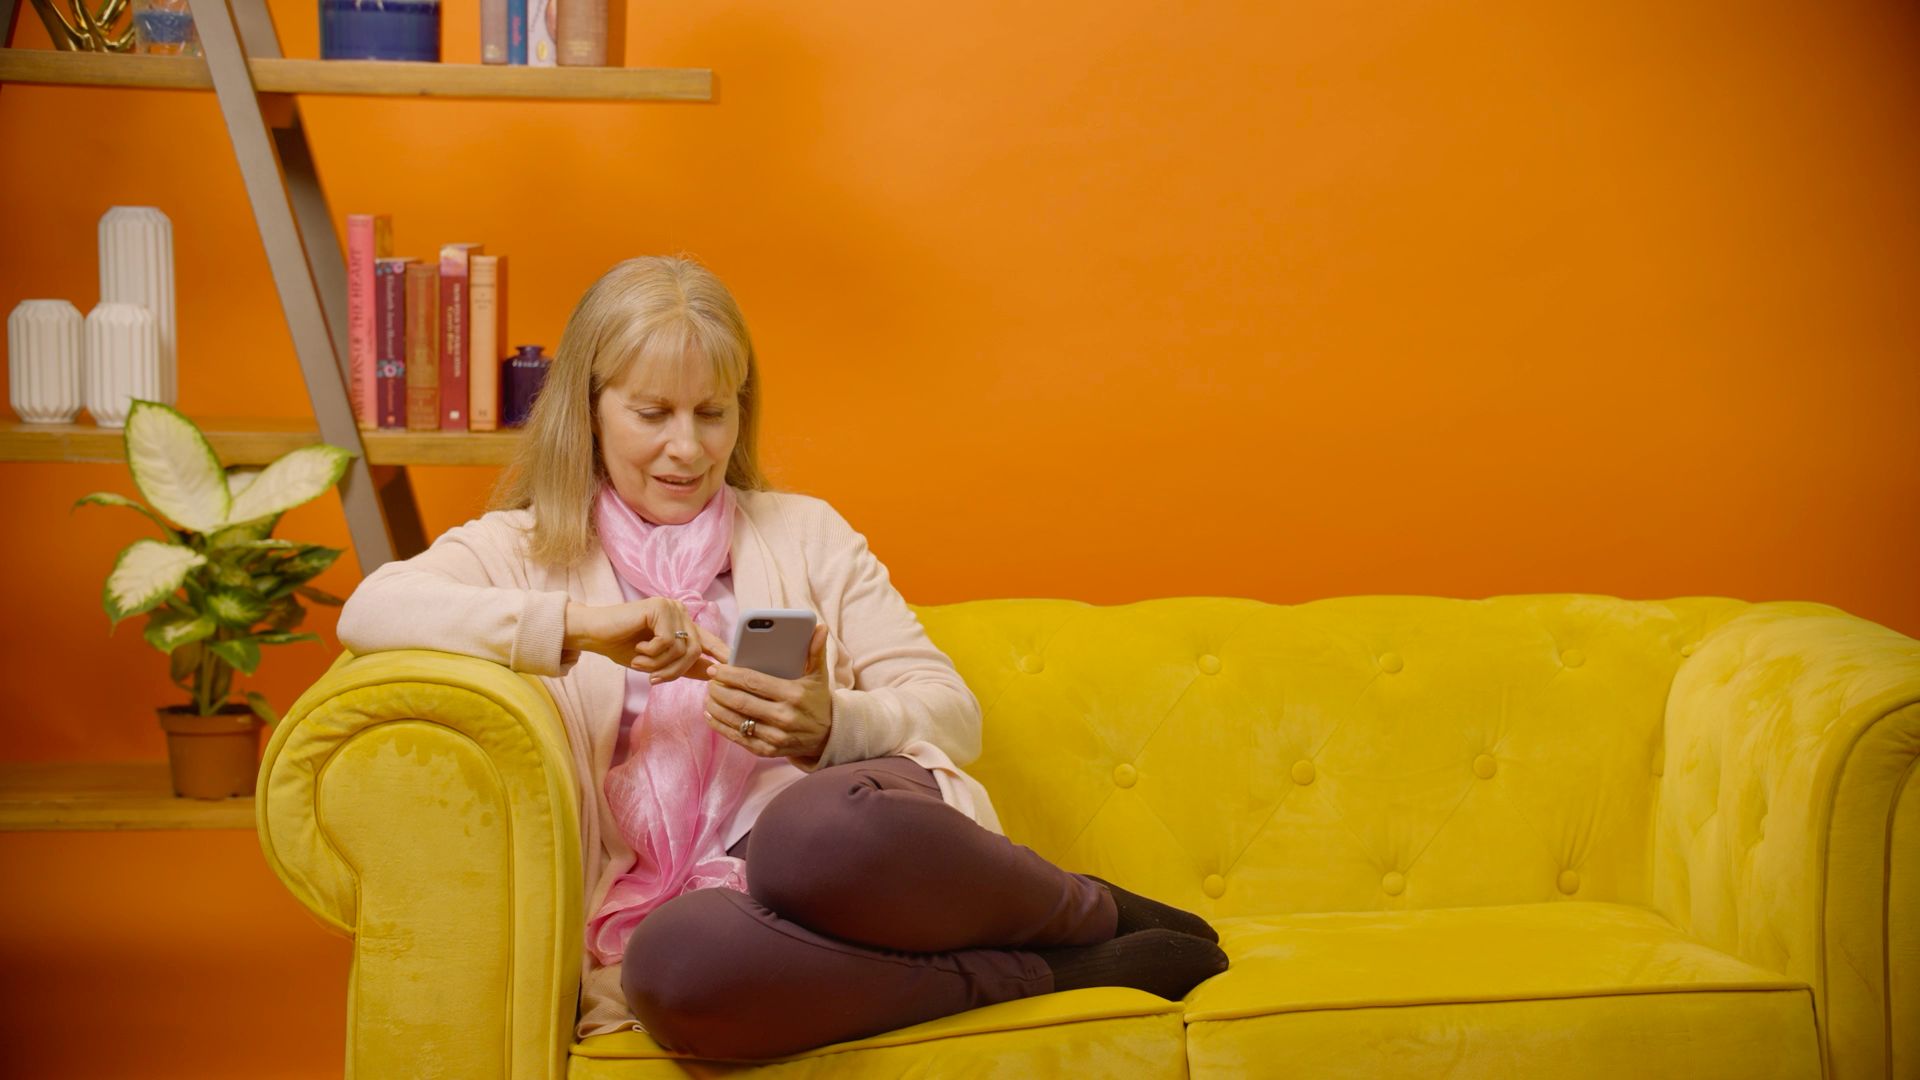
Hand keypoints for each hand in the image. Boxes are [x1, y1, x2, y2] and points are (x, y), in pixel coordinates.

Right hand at [564, 599, 730, 682]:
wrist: (594, 635)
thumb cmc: (622, 646)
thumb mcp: (657, 662)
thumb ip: (682, 665)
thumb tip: (711, 674)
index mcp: (683, 623)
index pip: (709, 641)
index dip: (723, 655)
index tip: (736, 669)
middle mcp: (680, 612)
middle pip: (696, 650)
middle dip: (676, 670)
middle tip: (656, 679)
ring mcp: (671, 607)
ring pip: (682, 648)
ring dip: (660, 664)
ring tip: (640, 663)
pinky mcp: (659, 607)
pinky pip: (667, 641)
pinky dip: (652, 654)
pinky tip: (638, 651)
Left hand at [704, 623, 833, 761]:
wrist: (828, 736)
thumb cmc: (817, 700)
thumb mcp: (819, 676)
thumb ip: (816, 651)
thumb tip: (819, 627)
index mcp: (794, 695)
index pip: (754, 682)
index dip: (731, 674)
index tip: (716, 668)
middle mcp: (784, 717)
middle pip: (740, 701)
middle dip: (719, 689)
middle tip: (709, 680)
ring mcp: (775, 737)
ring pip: (736, 720)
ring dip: (717, 707)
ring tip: (708, 695)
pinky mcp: (767, 751)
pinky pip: (738, 738)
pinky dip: (721, 726)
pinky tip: (711, 715)